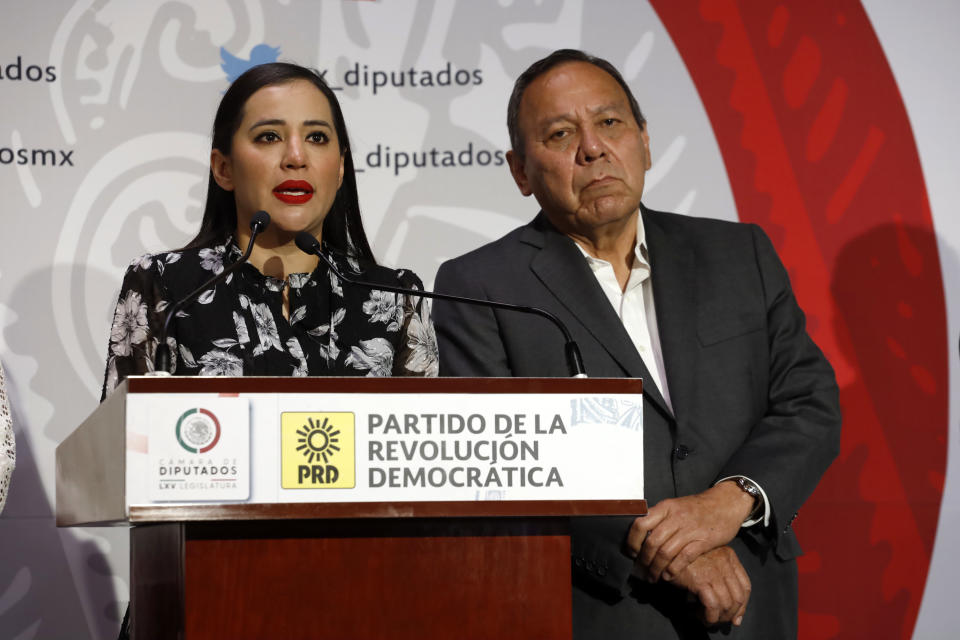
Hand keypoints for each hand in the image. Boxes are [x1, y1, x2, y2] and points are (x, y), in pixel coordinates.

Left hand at [626, 481, 754, 581]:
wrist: (725, 503)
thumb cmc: (697, 508)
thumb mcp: (675, 506)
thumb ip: (659, 518)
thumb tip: (640, 536)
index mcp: (665, 507)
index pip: (640, 524)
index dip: (632, 541)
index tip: (631, 553)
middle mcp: (675, 517)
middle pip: (652, 542)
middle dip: (644, 560)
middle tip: (642, 571)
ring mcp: (690, 528)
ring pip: (666, 552)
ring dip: (656, 568)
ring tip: (653, 577)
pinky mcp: (704, 540)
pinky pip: (684, 557)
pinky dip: (673, 569)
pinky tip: (668, 576)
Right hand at [670, 546, 750, 626]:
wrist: (663, 549)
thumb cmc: (683, 557)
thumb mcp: (707, 560)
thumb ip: (721, 578)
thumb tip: (734, 613)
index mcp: (729, 555)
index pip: (746, 586)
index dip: (742, 605)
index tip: (735, 617)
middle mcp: (724, 561)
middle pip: (738, 597)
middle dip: (730, 614)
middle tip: (720, 621)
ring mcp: (713, 570)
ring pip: (726, 604)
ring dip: (718, 617)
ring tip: (707, 619)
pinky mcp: (700, 579)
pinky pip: (712, 606)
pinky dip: (708, 616)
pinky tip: (699, 616)